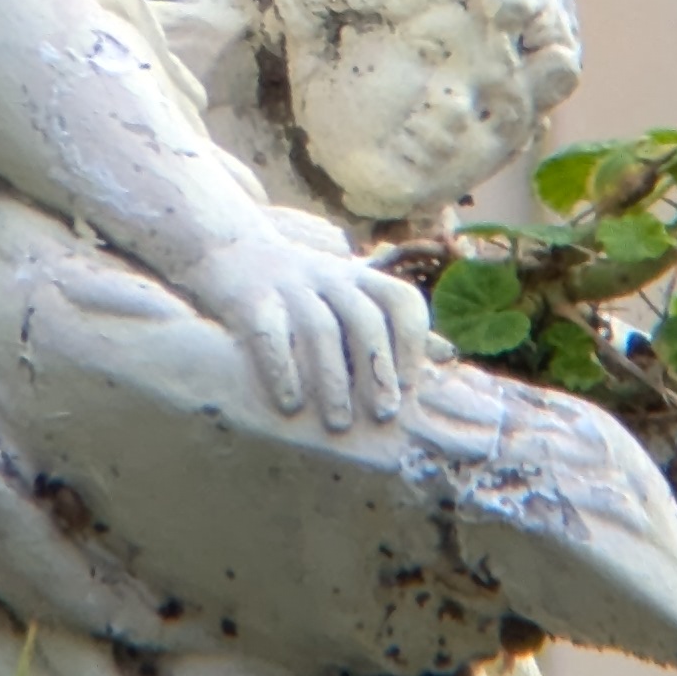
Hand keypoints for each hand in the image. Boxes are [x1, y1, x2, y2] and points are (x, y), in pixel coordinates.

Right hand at [183, 224, 429, 428]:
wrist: (230, 252)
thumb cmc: (301, 289)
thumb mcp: (349, 296)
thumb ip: (393, 324)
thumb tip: (446, 355)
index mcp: (359, 278)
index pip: (401, 300)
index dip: (413, 343)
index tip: (413, 388)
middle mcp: (329, 276)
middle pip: (364, 318)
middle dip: (377, 370)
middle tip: (383, 415)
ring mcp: (289, 284)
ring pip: (320, 330)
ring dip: (332, 380)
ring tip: (337, 422)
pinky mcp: (251, 298)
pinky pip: (271, 335)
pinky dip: (283, 371)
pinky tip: (290, 404)